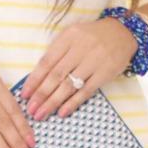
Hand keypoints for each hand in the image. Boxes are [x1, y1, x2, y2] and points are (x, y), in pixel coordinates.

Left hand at [20, 16, 137, 121]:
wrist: (123, 33)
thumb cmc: (92, 37)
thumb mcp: (72, 37)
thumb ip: (57, 54)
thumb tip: (37, 80)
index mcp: (68, 37)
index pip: (47, 62)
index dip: (34, 80)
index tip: (24, 95)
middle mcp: (80, 48)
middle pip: (56, 75)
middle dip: (41, 94)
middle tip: (31, 110)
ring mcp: (94, 60)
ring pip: (69, 84)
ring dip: (53, 101)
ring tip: (42, 114)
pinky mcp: (106, 72)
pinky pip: (86, 91)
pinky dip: (73, 102)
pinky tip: (62, 112)